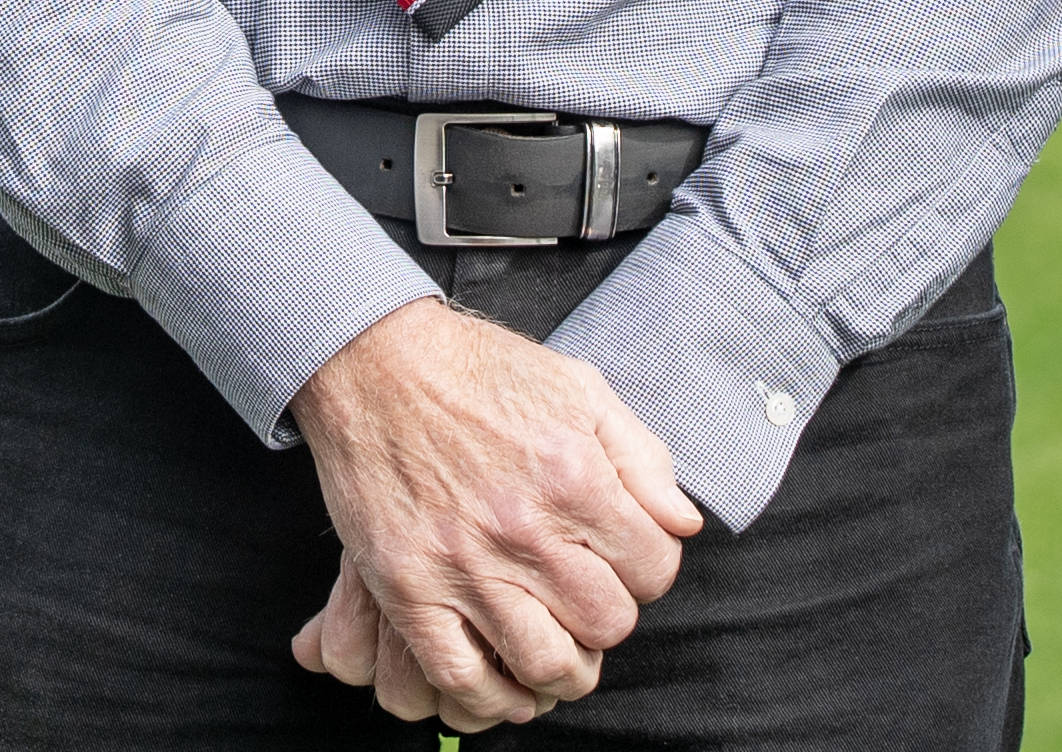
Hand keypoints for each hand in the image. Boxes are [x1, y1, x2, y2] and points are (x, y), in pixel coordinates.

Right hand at [287, 297, 705, 728]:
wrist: (377, 364)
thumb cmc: (482, 373)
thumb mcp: (582, 389)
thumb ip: (643, 459)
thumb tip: (684, 524)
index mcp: (575, 477)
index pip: (652, 569)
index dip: (649, 571)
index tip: (626, 563)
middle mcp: (524, 528)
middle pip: (605, 624)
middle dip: (608, 620)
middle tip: (589, 603)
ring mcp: (462, 565)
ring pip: (543, 663)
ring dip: (563, 671)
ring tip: (559, 652)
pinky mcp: (407, 589)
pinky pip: (459, 675)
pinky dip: (491, 697)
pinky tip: (505, 684)